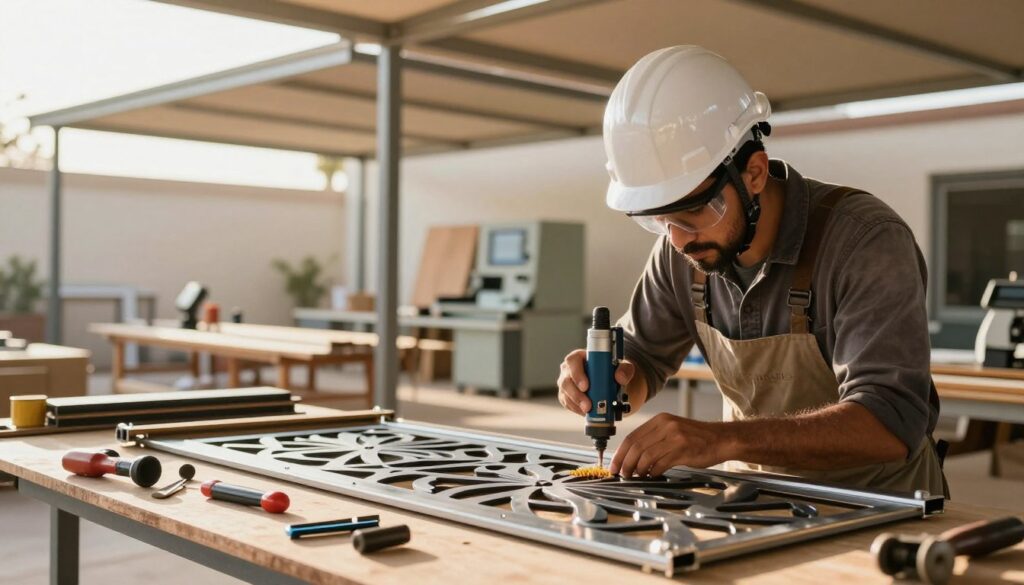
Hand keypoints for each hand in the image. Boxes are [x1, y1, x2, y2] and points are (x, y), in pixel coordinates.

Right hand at [557, 350, 637, 415]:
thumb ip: (625, 369)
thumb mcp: (624, 367)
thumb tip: (620, 378)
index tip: (586, 386)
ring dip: (577, 404)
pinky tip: (586, 412)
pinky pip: (568, 404)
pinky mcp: (567, 396)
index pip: (573, 361)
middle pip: (566, 381)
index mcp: (581, 357)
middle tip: (588, 405)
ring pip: (565, 394)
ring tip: (589, 410)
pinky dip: (577, 409)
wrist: (615, 385)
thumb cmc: (615, 372)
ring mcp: (567, 383)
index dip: (577, 374)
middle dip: (576, 395)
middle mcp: (570, 369)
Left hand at [609, 413, 730, 476]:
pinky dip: (653, 472)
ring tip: (637, 476)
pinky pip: (660, 464)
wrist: (722, 439)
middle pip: (635, 446)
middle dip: (625, 463)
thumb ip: (654, 439)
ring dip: (638, 470)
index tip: (614, 465)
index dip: (620, 453)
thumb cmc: (697, 438)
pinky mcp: (683, 450)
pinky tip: (653, 475)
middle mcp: (665, 426)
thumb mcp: (673, 430)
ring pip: (645, 456)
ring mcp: (674, 437)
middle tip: (622, 474)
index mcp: (660, 420)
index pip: (632, 437)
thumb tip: (632, 456)